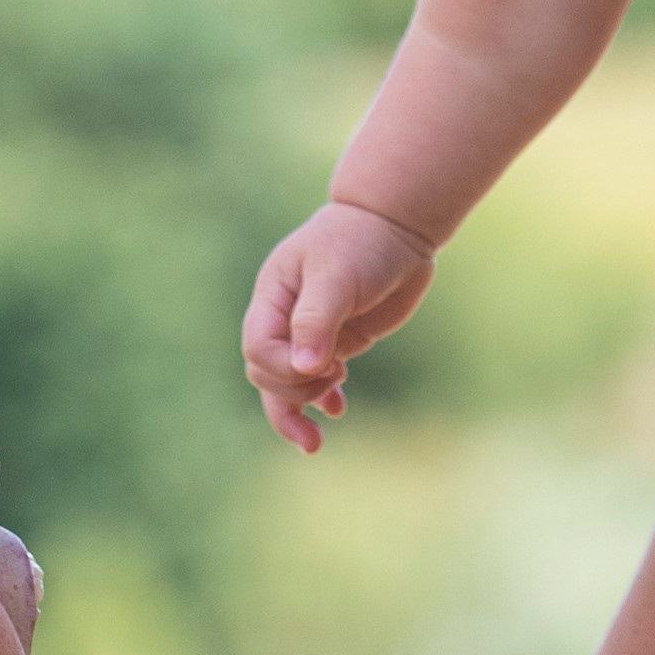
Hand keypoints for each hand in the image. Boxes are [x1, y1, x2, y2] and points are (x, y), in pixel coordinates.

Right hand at [243, 195, 435, 453]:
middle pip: (266, 373)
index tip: (324, 365)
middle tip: (337, 374)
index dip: (283, 369)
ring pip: (286, 384)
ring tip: (322, 427)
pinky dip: (322, 400)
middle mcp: (284, 319)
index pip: (257, 349)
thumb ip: (317, 321)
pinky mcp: (337, 342)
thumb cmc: (362, 243)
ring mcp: (310, 334)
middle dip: (295, 388)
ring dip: (300, 407)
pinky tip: (337, 411)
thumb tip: (303, 367)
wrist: (396, 227)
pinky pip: (316, 380)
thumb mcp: (337, 277)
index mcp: (272, 298)